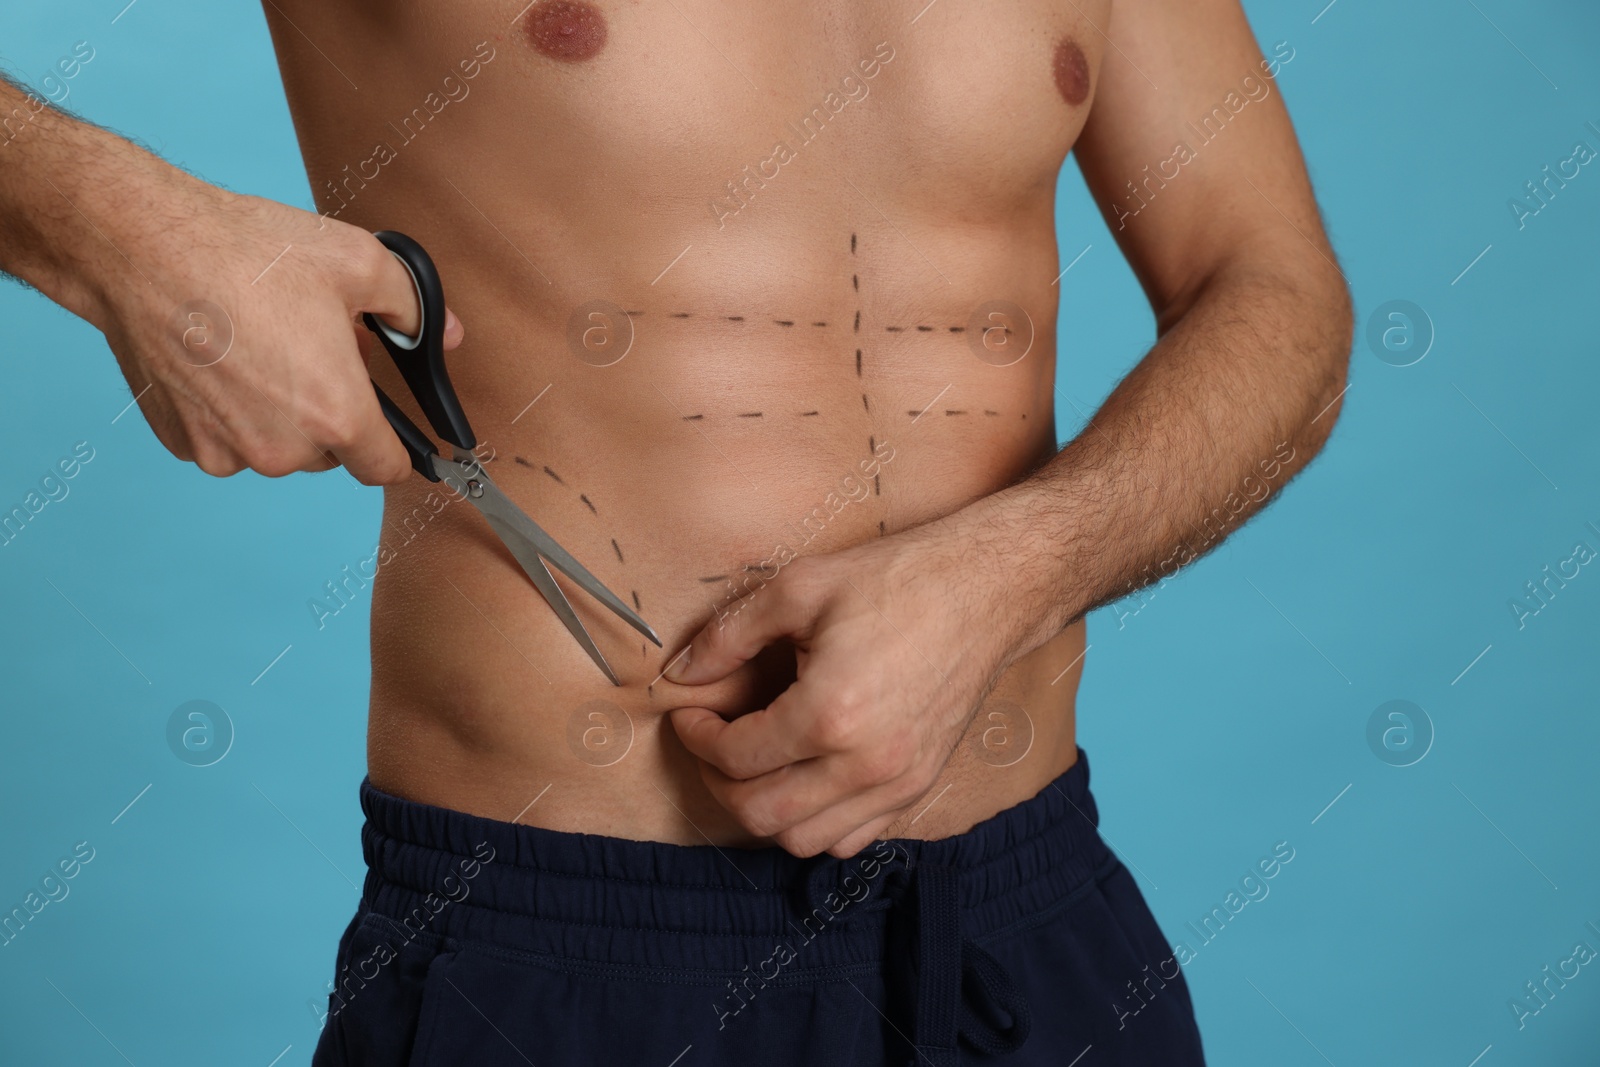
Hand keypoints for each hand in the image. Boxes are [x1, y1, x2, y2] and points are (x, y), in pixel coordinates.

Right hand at [97, 179, 461, 482]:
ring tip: (264, 348)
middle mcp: (282, 450)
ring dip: (280, 415)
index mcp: (337, 416)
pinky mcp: (183, 443)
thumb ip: (415, 309)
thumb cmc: (249, 253)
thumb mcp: (359, 262)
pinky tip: (221, 360)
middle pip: (331, 453)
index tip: (389, 424)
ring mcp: (227, 451)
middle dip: (332, 411)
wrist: (143, 249)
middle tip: (315, 352)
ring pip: (277, 448)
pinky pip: (227, 440)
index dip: (395, 445)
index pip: (386, 469)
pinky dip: (231, 412)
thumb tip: (441, 336)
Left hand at [665, 525, 1019, 857]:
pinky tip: (803, 780)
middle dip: (718, 782)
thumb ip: (731, 634)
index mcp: (830, 713)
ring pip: (803, 840)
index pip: (735, 757)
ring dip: (764, 810)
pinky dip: (815, 823)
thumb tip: (682, 672)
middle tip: (712, 742)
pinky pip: (852, 839)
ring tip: (753, 765)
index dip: (697, 737)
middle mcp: (865, 764)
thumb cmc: (898, 580)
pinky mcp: (919, 786)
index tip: (692, 712)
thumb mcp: (801, 587)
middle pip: (760, 813)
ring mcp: (897, 783)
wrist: (987, 591)